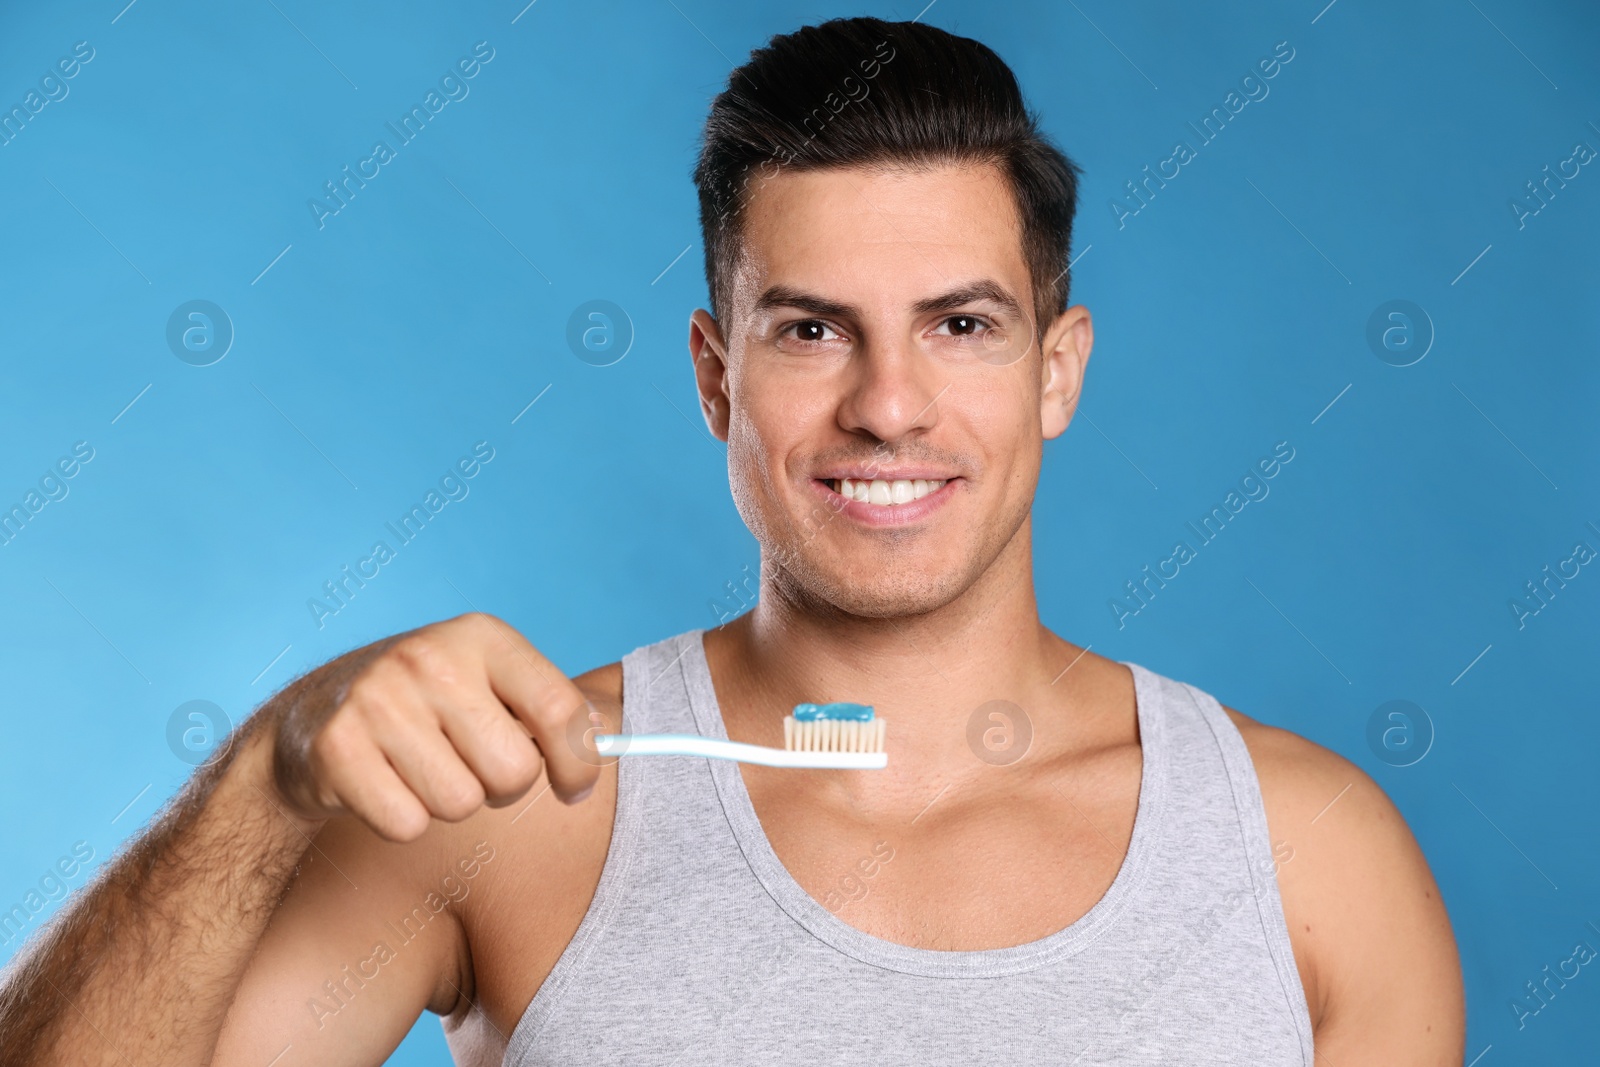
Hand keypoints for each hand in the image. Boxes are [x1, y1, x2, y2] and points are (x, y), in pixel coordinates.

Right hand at [266, 613, 601, 840]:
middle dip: (500, 786)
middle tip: (470, 766)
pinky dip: (402, 820)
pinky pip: (407, 824)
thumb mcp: (488, 682)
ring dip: (448, 803)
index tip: (575, 787)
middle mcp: (430, 658)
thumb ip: (547, 707)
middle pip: (514, 772)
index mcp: (481, 635)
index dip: (579, 763)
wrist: (310, 716)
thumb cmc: (425, 705)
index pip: (559, 709)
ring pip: (461, 805)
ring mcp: (378, 700)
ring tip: (422, 769)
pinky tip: (384, 784)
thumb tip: (608, 742)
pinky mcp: (336, 747)